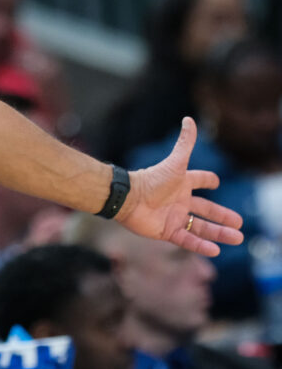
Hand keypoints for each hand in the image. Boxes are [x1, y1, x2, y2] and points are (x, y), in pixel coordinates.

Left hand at [118, 117, 243, 255]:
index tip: (215, 182)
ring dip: (218, 233)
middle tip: (239, 224)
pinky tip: (215, 250)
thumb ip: (184, 143)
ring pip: (200, 227)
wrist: (129, 199)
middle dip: (222, 217)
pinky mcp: (166, 231)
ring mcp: (173, 217)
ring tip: (237, 238)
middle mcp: (179, 201)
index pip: (198, 181)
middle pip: (205, 210)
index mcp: (181, 184)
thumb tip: (189, 119)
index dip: (207, 181)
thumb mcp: (174, 163)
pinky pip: (187, 240)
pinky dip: (201, 245)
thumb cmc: (151, 180)